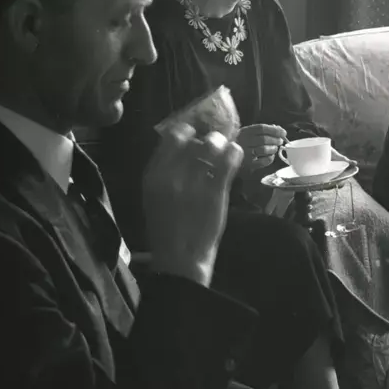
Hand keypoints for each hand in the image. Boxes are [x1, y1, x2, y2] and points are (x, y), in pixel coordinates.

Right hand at [143, 122, 241, 286]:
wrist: (180, 258)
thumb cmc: (165, 228)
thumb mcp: (153, 195)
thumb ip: (164, 170)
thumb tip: (183, 146)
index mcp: (153, 175)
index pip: (171, 137)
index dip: (186, 130)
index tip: (194, 132)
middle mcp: (172, 174)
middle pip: (194, 138)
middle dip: (206, 137)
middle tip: (213, 141)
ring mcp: (195, 182)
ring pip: (212, 145)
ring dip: (221, 143)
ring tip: (224, 148)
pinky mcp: (216, 192)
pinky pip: (229, 161)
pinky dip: (234, 153)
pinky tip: (234, 155)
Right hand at [236, 123, 287, 173]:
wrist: (227, 157)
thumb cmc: (241, 144)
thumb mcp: (247, 134)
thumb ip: (261, 131)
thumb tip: (279, 129)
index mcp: (244, 132)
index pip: (262, 128)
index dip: (275, 130)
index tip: (283, 132)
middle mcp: (243, 141)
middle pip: (264, 139)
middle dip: (275, 140)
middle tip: (280, 141)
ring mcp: (245, 154)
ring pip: (264, 149)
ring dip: (273, 148)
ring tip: (275, 148)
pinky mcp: (248, 165)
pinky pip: (263, 162)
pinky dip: (270, 158)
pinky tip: (270, 156)